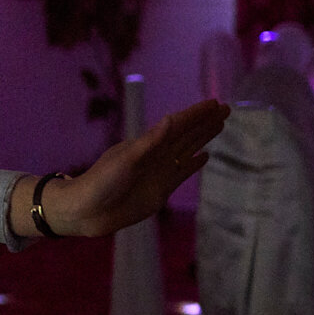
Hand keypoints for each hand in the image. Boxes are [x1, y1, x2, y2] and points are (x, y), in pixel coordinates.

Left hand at [41, 100, 230, 237]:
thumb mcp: (126, 159)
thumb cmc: (102, 181)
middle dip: (205, 122)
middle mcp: (156, 155)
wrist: (87, 211)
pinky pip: (183, 172)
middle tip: (226, 109)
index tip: (216, 103)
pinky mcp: (161, 190)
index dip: (197, 114)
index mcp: (147, 143)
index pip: (179, 124)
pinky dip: (194, 163)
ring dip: (203, 138)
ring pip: (188, 150)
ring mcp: (159, 172)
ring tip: (220, 125)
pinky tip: (206, 156)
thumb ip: (151, 141)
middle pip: (187, 134)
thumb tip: (171, 119)